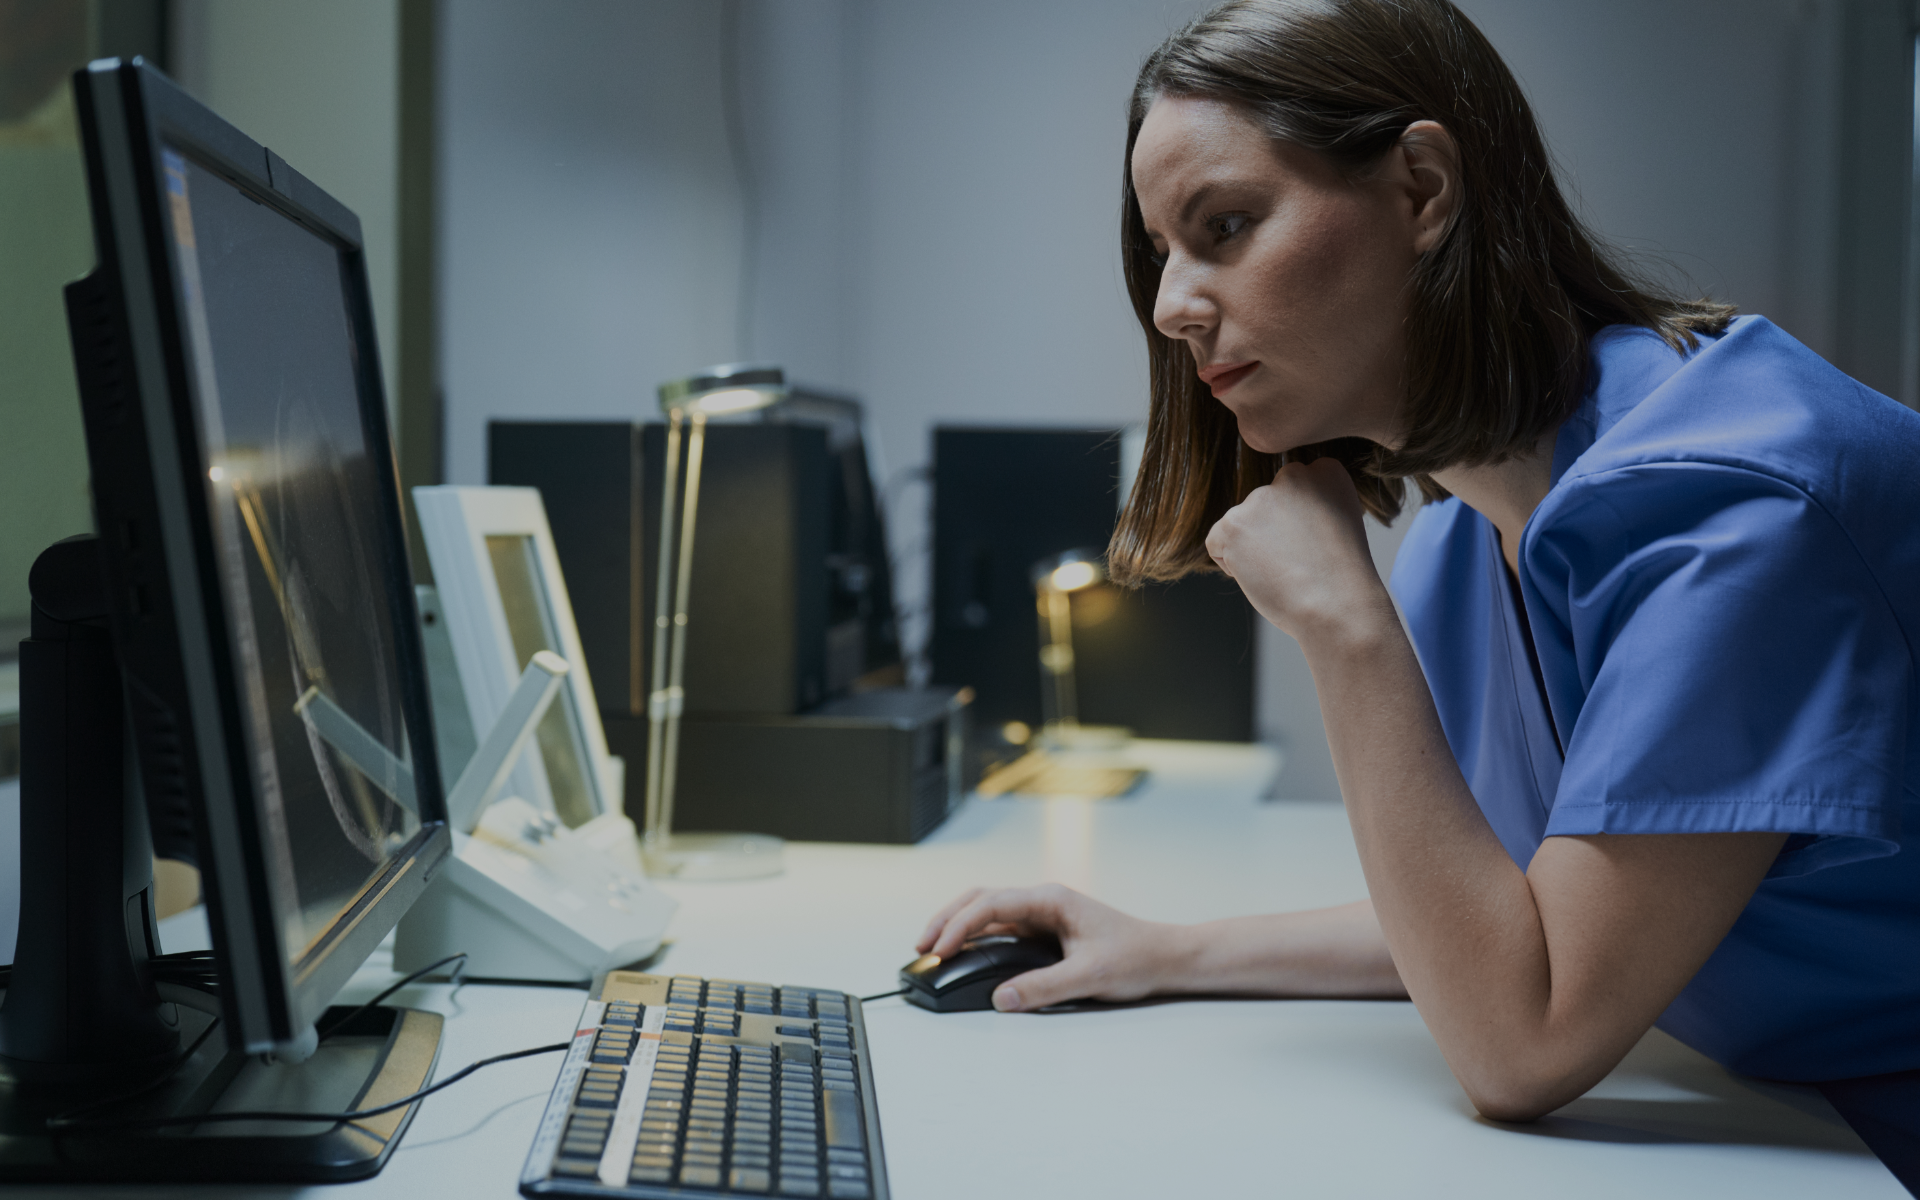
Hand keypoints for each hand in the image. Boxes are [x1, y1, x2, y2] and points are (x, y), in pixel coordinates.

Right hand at [915, 884, 1177, 1011]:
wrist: (1165, 957)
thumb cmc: (1136, 956)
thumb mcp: (1089, 976)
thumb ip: (1043, 987)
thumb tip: (1001, 998)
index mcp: (1051, 899)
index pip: (991, 903)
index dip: (959, 924)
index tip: (938, 946)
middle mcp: (1043, 901)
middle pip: (981, 899)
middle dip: (947, 919)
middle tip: (922, 946)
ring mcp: (1043, 915)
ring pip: (988, 911)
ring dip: (959, 926)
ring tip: (934, 948)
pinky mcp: (1044, 931)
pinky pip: (1001, 928)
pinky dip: (976, 937)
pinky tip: (964, 953)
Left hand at [1204, 457, 1390, 643]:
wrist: (1337, 606)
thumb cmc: (1340, 578)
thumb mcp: (1338, 524)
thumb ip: (1309, 505)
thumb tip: (1275, 513)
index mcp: (1325, 471)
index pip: (1292, 493)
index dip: (1300, 528)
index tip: (1319, 546)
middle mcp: (1294, 475)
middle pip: (1263, 508)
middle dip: (1273, 535)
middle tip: (1301, 561)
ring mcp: (1261, 497)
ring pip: (1241, 525)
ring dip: (1253, 550)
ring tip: (1286, 570)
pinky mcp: (1234, 523)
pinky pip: (1217, 543)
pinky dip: (1232, 565)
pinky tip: (1264, 575)